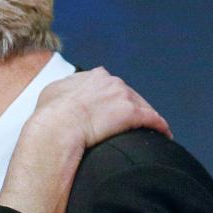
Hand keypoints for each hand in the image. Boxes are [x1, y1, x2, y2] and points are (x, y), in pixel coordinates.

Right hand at [0, 68, 168, 212]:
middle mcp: (110, 81)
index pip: (110, 85)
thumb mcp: (50, 94)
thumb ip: (63, 90)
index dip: (113, 100)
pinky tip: (163, 136)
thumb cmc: (48, 117)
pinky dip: (159, 128)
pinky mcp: (132, 113)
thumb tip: (61, 95)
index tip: (113, 112)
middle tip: (133, 126)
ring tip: (152, 133)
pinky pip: (153, 120)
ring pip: (143, 107)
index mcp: (91, 76)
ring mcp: (122, 96)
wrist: (55, 129)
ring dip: (147, 119)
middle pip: (129, 95)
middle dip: (132, 109)